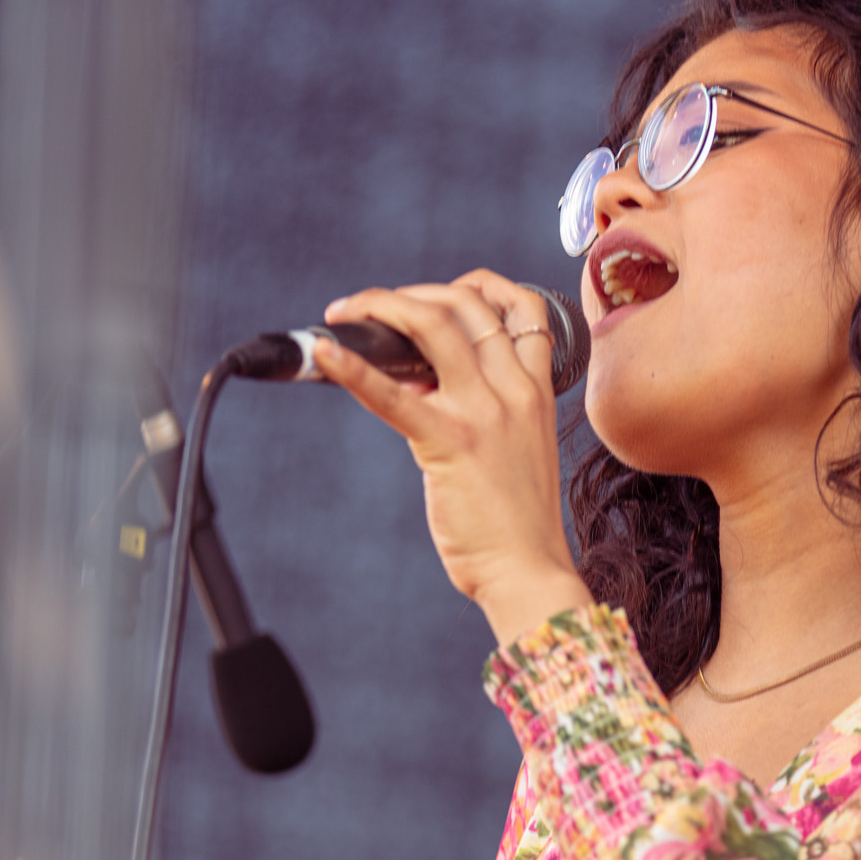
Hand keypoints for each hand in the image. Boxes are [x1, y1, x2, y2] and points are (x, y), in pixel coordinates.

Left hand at [313, 270, 592, 644]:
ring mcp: (485, 414)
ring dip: (383, 306)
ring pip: (435, 325)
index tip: (438, 296)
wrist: (530, 573)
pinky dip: (351, 367)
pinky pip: (392, 394)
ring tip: (347, 313)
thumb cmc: (519, 522)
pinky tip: (324, 354)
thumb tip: (419, 382)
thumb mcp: (516, 447)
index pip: (520, 307)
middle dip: (412, 293)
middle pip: (468, 304)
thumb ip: (482, 408)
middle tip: (372, 308)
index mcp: (537, 391)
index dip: (478, 286)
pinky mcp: (449, 443)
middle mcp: (515, 391)